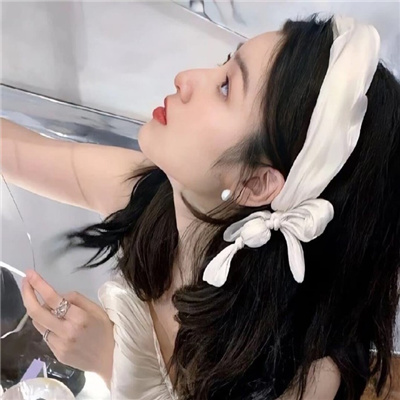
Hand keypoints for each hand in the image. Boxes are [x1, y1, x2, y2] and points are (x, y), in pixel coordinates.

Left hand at [21, 269, 113, 384]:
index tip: (30, 274)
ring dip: (39, 311)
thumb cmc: (106, 329)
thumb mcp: (96, 308)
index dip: (39, 284)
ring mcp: (59, 345)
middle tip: (25, 283)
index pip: (53, 298)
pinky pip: (45, 335)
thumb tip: (58, 296)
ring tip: (49, 308)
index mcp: (79, 317)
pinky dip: (48, 326)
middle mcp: (66, 331)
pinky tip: (58, 325)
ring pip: (38, 324)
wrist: (111, 358)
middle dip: (27, 294)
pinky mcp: (57, 354)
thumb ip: (76, 299)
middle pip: (37, 312)